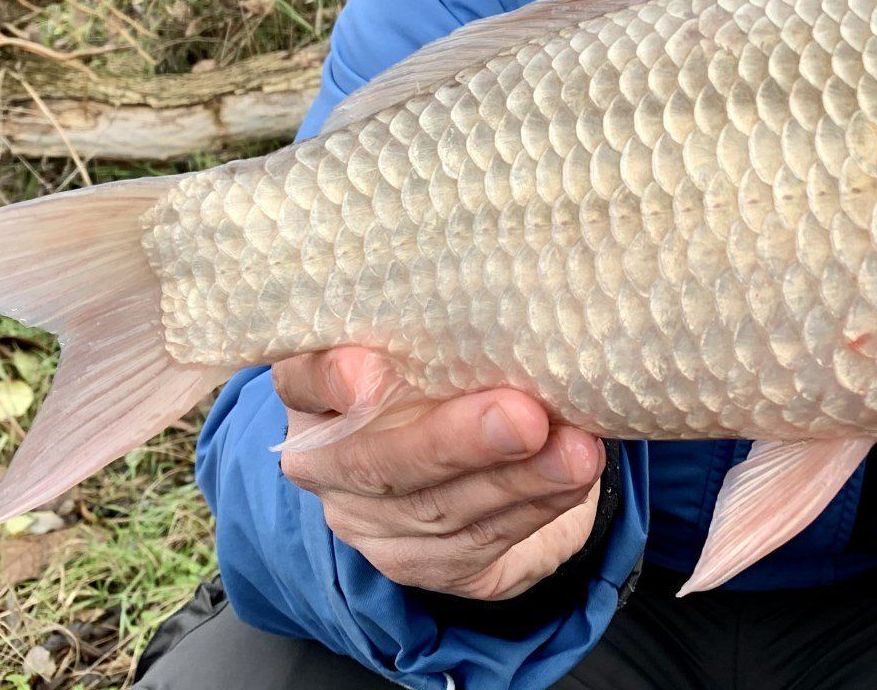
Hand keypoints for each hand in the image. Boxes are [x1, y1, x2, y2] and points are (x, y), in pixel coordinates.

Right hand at [274, 347, 605, 600]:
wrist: (490, 459)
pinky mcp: (425, 566)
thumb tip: (504, 309)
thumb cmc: (455, 373)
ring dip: (517, 481)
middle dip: (453, 442)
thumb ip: (445, 331)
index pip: (301, 381)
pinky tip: (571, 481)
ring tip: (576, 453)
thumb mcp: (440, 341)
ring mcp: (372, 526)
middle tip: (524, 416)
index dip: (327, 378)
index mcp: (318, 396)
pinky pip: (479, 544)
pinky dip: (534, 509)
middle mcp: (330, 466)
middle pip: (377, 462)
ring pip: (438, 510)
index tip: (365, 368)